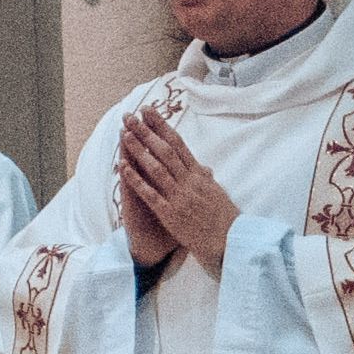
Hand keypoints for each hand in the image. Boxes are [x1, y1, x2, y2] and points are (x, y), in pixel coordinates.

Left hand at [122, 106, 237, 271]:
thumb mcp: (217, 193)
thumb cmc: (224, 218)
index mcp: (200, 174)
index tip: (149, 111)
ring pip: (157, 168)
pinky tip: (123, 168)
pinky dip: (136, 180)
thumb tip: (203, 167)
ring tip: (125, 134)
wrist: (230, 242)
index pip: (179, 144)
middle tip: (131, 115)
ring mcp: (180, 196)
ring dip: (140, 150)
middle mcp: (190, 182)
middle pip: (166, 151)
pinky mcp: (171, 213)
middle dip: (147, 131)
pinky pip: (150, 193)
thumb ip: (206, 179)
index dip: (162, 126)